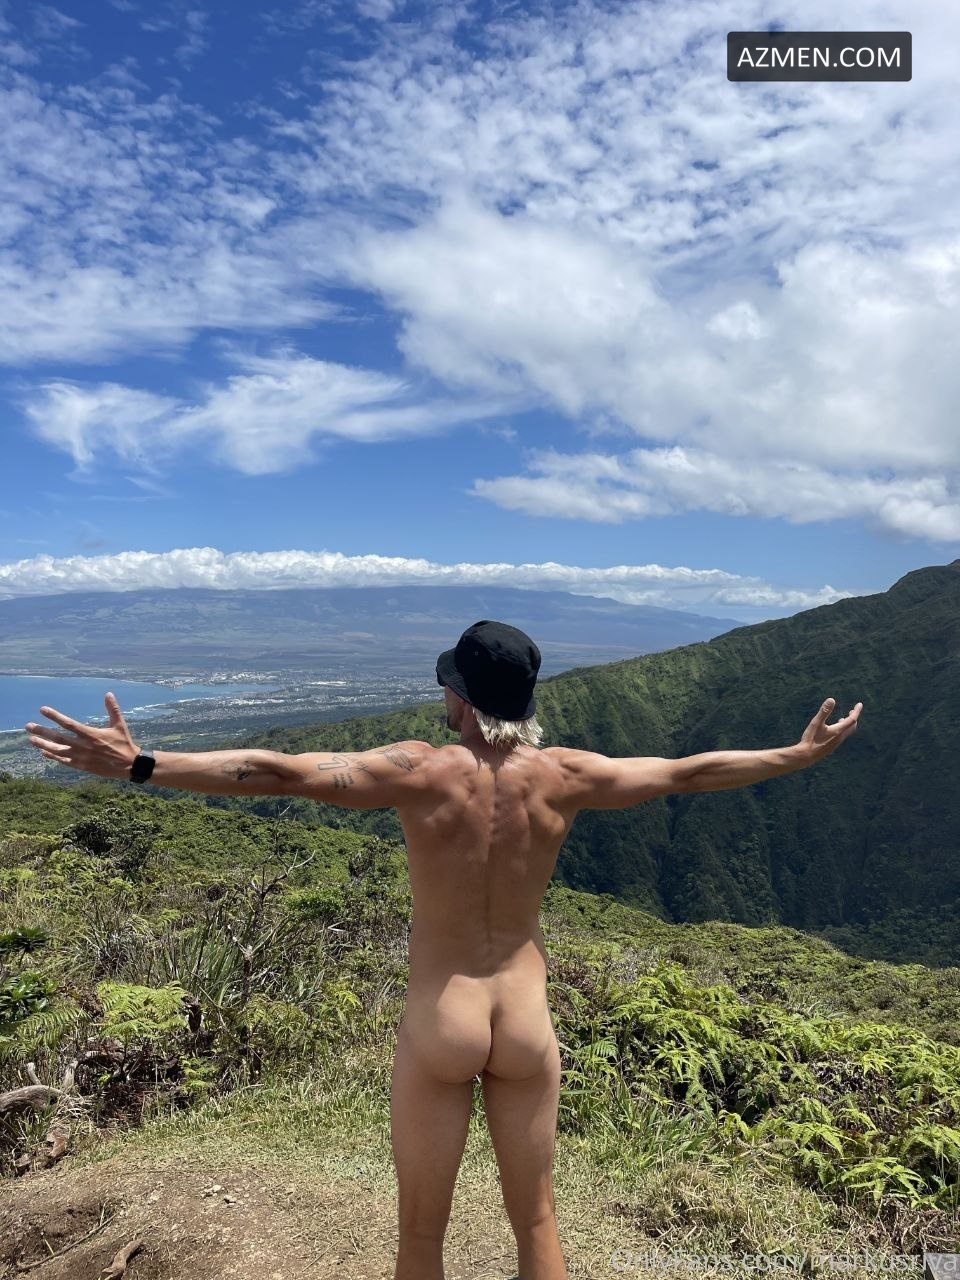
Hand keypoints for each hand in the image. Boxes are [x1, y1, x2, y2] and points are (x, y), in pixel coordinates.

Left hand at [25, 693, 139, 779]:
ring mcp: (81, 758)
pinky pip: (64, 761)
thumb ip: (113, 709)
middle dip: (42, 731)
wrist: (129, 765)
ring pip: (58, 751)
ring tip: (31, 739)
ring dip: (43, 745)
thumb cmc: (124, 743)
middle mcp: (84, 746)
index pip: (69, 724)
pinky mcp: (82, 766)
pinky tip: (44, 752)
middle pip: (58, 738)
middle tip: (28, 726)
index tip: (43, 710)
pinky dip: (53, 756)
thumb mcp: (119, 725)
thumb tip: (108, 694)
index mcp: (92, 735)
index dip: (55, 717)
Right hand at [797, 696, 862, 761]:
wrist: (806, 756)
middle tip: (853, 710)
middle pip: (851, 727)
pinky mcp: (831, 747)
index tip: (859, 704)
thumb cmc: (811, 739)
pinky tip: (832, 729)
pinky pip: (840, 737)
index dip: (856, 711)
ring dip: (846, 724)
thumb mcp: (816, 723)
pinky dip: (841, 730)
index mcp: (838, 731)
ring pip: (846, 732)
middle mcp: (839, 738)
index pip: (852, 719)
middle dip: (853, 718)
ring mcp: (835, 743)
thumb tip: (832, 699)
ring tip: (842, 718)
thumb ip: (824, 711)